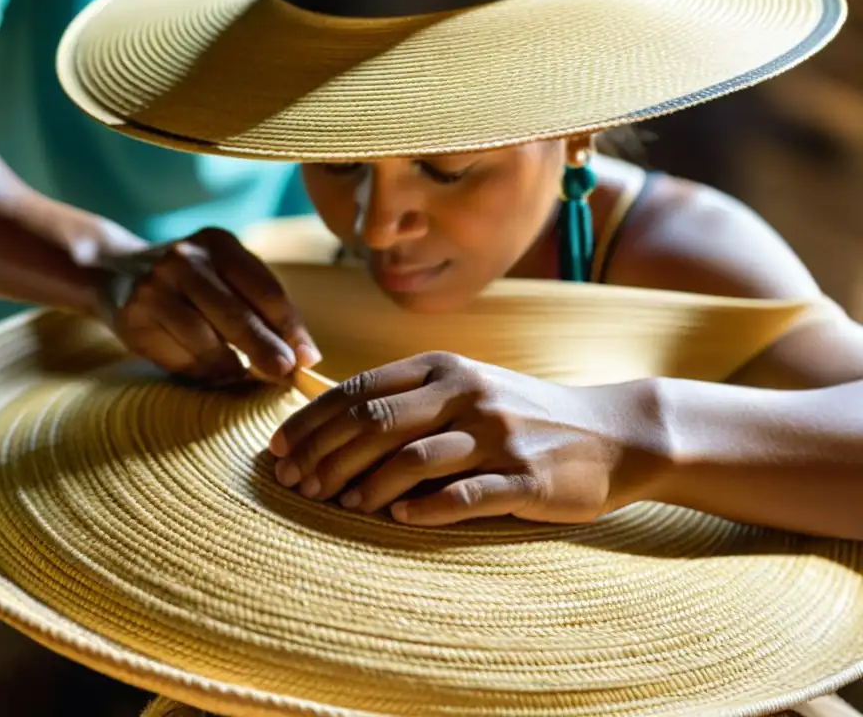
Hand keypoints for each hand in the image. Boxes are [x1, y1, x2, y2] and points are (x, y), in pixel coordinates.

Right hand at [98, 227, 319, 382]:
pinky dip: (201, 370)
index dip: (291, 327)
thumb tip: (302, 353)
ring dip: (231, 365)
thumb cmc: (190, 282)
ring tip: (242, 374)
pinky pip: (178, 355)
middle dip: (266, 350)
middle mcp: (185, 260)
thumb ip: (259, 305)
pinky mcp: (134, 317)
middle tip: (286, 373)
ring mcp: (155, 287)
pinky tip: (211, 370)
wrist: (114, 271)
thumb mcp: (223, 274)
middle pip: (236, 315)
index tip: (308, 356)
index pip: (265, 289)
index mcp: (218, 244)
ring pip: (205, 340)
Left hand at [270, 352, 666, 525]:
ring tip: (336, 506)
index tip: (276, 450)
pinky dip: (425, 508)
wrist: (612, 432)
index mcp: (444, 368)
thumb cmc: (523, 415)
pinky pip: (465, 495)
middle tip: (293, 485)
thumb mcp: (466, 389)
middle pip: (375, 422)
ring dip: (365, 484)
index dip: (311, 422)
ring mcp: (498, 434)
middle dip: (323, 455)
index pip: (360, 390)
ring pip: (413, 458)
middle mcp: (466, 393)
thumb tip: (331, 423)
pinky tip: (397, 519)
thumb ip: (408, 398)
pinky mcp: (526, 477)